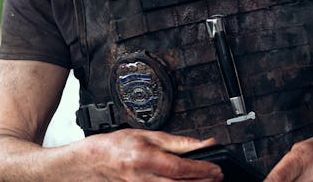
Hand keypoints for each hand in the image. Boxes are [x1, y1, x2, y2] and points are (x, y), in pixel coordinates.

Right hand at [80, 128, 223, 180]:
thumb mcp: (149, 135)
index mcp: (146, 158)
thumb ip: (178, 142)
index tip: (216, 168)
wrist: (95, 161)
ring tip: (207, 181)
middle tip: (217, 176)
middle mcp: (144, 178)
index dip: (201, 169)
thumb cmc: (118, 146)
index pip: (179, 168)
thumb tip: (201, 143)